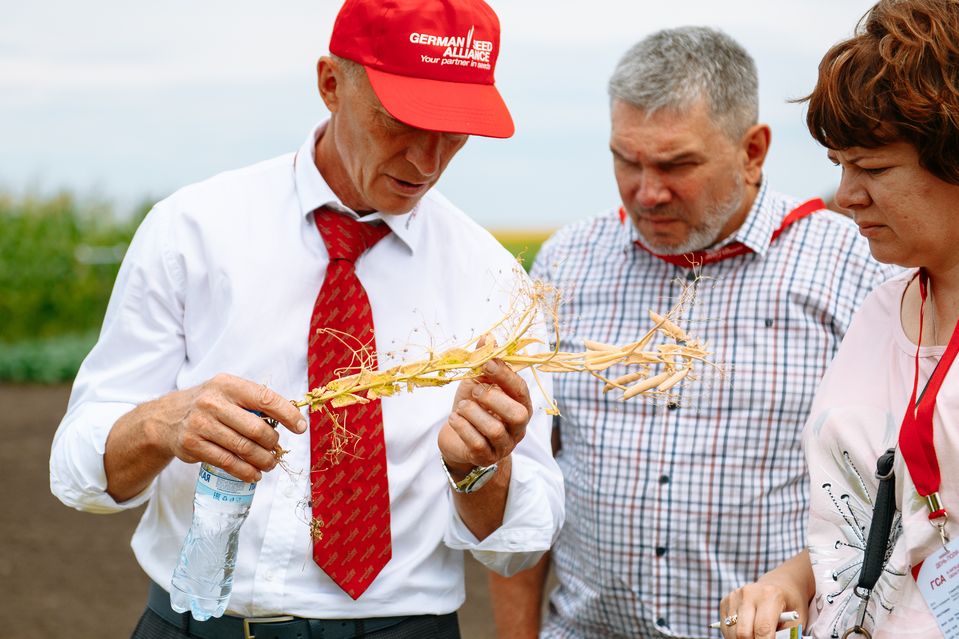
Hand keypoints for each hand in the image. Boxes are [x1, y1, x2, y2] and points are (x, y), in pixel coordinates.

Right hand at [155, 373, 305, 481]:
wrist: (167, 418)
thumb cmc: (210, 404)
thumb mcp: (229, 392)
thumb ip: (255, 401)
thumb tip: (292, 417)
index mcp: (228, 385)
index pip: (265, 398)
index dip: (287, 414)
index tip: (300, 427)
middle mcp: (213, 402)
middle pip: (256, 429)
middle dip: (273, 443)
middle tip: (278, 450)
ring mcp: (201, 424)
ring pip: (243, 448)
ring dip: (263, 460)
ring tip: (270, 464)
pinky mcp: (193, 445)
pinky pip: (227, 462)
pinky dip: (245, 471)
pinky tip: (254, 474)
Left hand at [438, 358, 532, 477]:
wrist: (455, 438)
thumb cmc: (472, 407)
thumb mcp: (477, 382)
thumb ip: (483, 361)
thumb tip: (487, 337)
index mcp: (520, 404)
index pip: (521, 389)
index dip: (505, 375)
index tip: (487, 363)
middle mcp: (518, 427)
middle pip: (517, 414)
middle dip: (492, 398)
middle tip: (474, 391)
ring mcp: (504, 446)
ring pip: (494, 429)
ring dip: (472, 413)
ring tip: (461, 407)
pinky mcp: (486, 459)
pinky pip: (477, 443)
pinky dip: (462, 427)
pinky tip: (455, 419)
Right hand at [719, 582, 794, 638]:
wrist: (780, 584)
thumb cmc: (790, 605)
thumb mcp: (796, 621)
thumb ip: (786, 635)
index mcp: (770, 595)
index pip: (763, 629)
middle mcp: (749, 593)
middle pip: (743, 633)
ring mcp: (735, 596)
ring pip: (732, 632)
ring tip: (756, 637)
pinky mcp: (726, 600)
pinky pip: (725, 627)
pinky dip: (734, 635)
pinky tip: (747, 632)